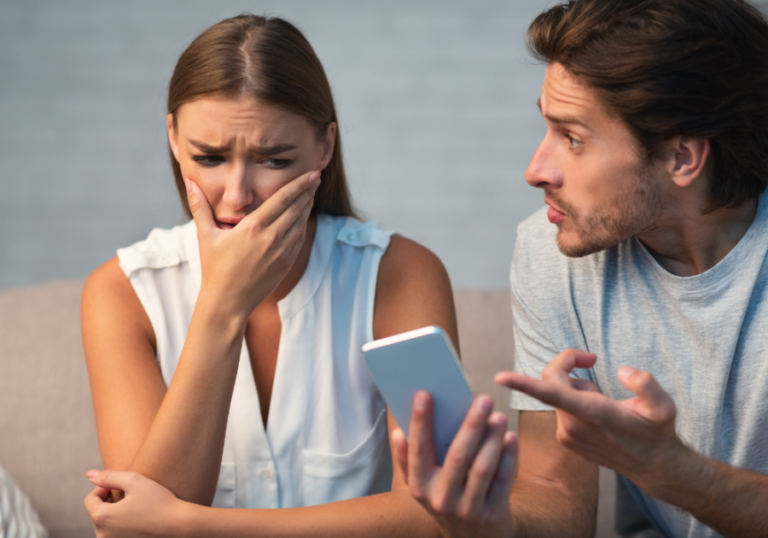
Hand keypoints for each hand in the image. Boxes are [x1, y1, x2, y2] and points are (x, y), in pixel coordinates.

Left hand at [84, 470, 190, 537]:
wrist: (180, 526)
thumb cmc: (159, 502)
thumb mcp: (134, 481)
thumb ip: (109, 476)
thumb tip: (89, 475)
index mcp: (102, 518)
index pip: (90, 500)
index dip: (103, 488)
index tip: (119, 485)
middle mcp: (103, 536)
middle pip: (97, 513)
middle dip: (109, 502)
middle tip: (130, 495)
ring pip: (106, 525)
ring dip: (115, 514)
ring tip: (136, 507)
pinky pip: (116, 534)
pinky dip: (123, 526)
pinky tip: (139, 519)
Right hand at [185, 170, 319, 319]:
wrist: (228, 302)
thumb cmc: (214, 268)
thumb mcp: (204, 235)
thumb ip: (200, 206)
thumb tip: (189, 181)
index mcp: (254, 227)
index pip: (283, 199)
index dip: (299, 184)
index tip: (312, 173)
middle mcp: (272, 238)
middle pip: (296, 208)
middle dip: (307, 191)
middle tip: (316, 177)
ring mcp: (282, 252)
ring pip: (300, 223)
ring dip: (307, 206)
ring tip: (311, 193)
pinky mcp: (286, 263)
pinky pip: (299, 239)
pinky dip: (303, 225)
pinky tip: (303, 217)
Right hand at [392, 391, 517, 537]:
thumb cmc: (445, 499)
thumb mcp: (423, 485)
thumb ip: (409, 460)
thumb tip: (398, 432)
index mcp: (420, 487)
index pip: (419, 450)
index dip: (420, 422)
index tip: (424, 394)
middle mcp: (441, 499)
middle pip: (457, 457)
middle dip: (470, 425)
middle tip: (482, 399)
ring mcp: (468, 509)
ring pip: (482, 468)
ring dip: (492, 438)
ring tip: (498, 415)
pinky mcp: (493, 514)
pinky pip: (502, 481)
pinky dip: (508, 457)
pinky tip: (510, 437)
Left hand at [495, 349, 683, 494]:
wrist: (652, 465)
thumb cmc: (656, 431)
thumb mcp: (663, 406)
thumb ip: (645, 383)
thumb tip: (622, 371)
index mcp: (590, 413)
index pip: (550, 393)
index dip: (523, 383)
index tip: (499, 377)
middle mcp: (571, 424)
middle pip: (551, 379)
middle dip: (567, 364)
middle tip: (591, 359)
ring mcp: (566, 433)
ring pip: (558, 392)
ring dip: (577, 386)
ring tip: (604, 400)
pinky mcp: (565, 438)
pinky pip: (561, 406)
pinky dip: (575, 401)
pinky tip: (597, 414)